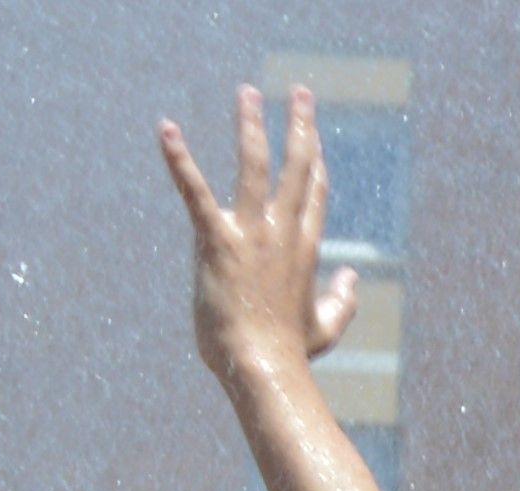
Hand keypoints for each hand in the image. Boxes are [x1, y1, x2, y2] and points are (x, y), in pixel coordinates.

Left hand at [155, 84, 364, 391]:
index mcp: (305, 249)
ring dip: (251, 125)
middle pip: (297, 167)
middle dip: (299, 126)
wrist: (262, 368)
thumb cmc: (289, 355)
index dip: (315, 161)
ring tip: (247, 93)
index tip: (312, 135)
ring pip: (254, 166)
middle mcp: (282, 232)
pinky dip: (179, 159)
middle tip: (300, 92)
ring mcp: (251, 233)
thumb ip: (344, 300)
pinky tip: (166, 129)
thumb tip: (353, 278)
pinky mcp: (216, 240)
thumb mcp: (325, 328)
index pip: (315, 193)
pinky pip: (195, 192)